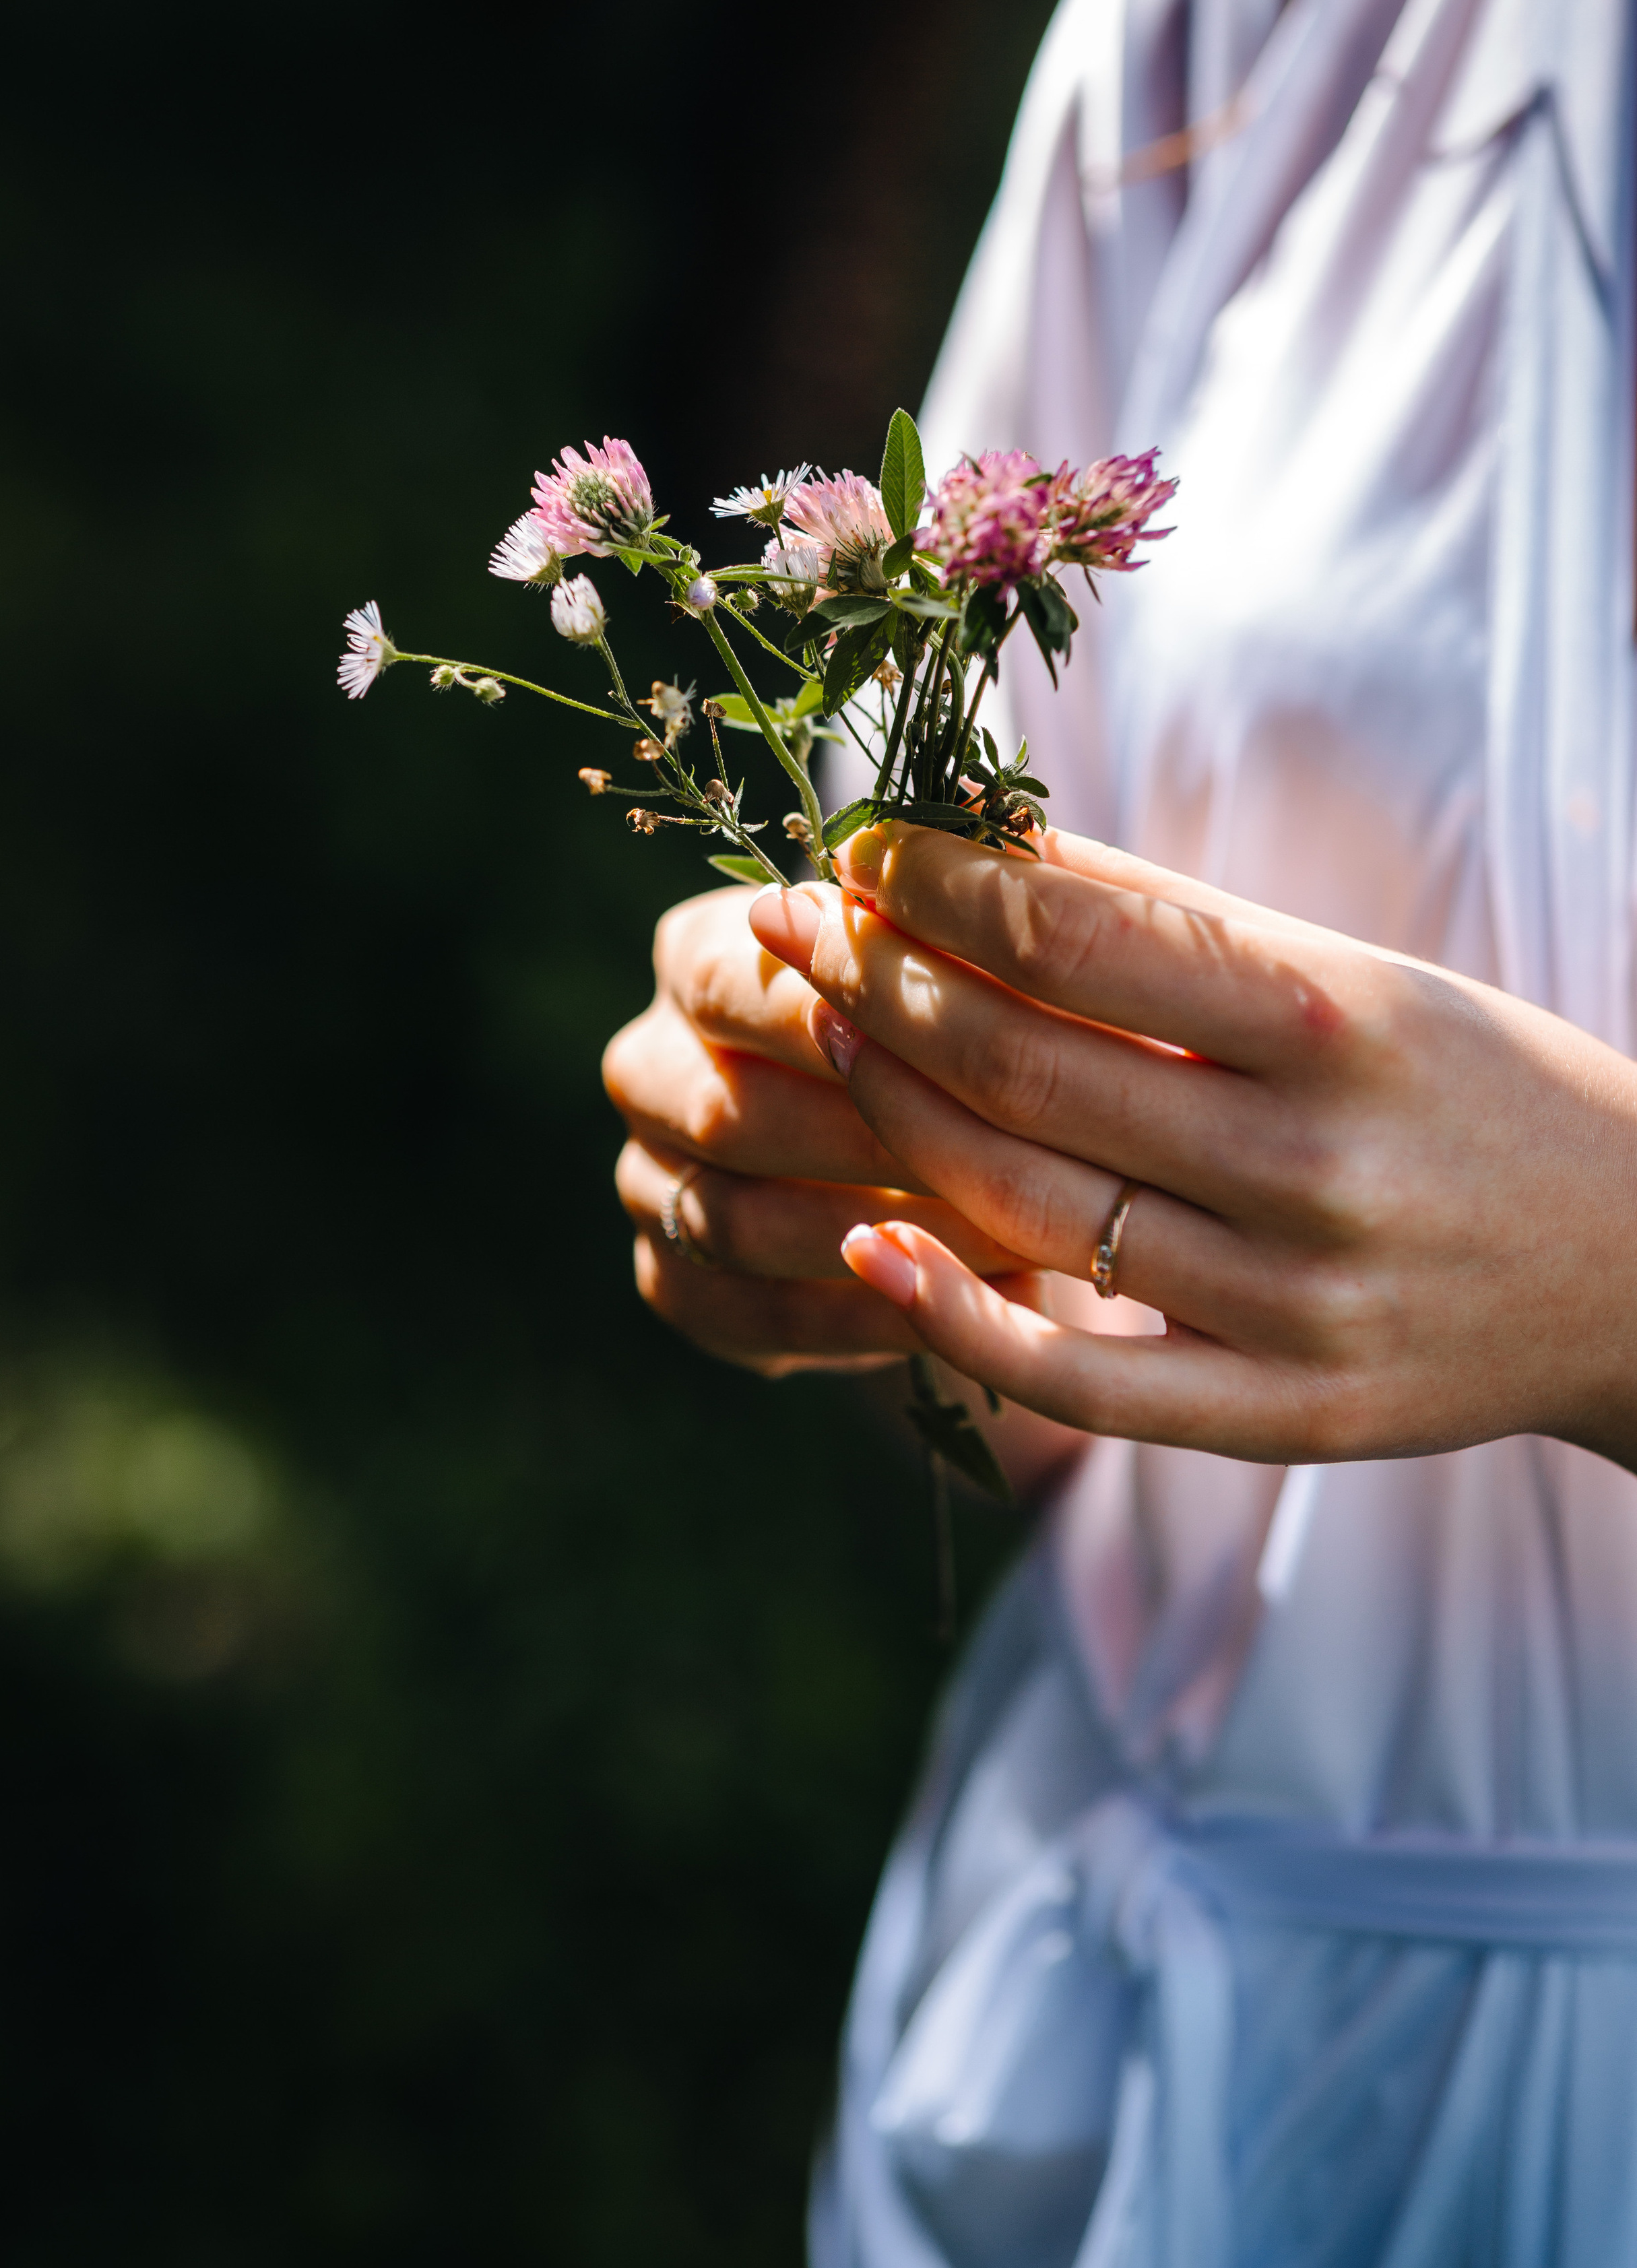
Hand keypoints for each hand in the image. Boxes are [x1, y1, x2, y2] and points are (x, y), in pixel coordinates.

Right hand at [601, 883, 1027, 1376]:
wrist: (928, 1149)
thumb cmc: (961, 1025)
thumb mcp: (960, 961)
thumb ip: (956, 924)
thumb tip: (993, 856)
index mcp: (696, 958)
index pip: (729, 980)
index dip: (834, 1013)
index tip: (949, 1034)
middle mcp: (647, 1064)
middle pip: (724, 1112)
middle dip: (871, 1141)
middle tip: (1002, 1162)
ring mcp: (646, 1180)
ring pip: (736, 1221)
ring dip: (874, 1234)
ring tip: (1006, 1239)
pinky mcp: (675, 1282)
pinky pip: (752, 1313)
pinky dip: (856, 1315)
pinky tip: (954, 1305)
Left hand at [748, 824, 1636, 1468]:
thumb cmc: (1476, 1092)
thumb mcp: (1358, 980)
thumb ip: (1175, 928)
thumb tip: (985, 851)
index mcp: (1343, 1024)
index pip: (1082, 938)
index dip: (937, 888)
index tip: (853, 849)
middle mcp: (1316, 1166)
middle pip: (1030, 1068)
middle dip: (882, 985)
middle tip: (791, 928)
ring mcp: (1297, 1307)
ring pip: (1031, 1207)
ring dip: (895, 1112)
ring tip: (823, 1034)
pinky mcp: (1287, 1417)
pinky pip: (1084, 1381)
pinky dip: (959, 1315)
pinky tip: (866, 1243)